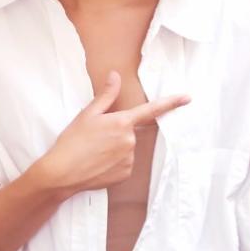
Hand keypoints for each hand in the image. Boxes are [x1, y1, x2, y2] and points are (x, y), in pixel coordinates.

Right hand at [36, 70, 188, 196]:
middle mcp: (130, 141)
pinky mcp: (126, 174)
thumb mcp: (87, 115)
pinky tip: (97, 164)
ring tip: (93, 153)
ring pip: (126, 149)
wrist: (61, 173)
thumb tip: (115, 76)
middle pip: (130, 132)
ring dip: (114, 149)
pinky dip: (113, 163)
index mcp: (122, 122)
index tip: (187, 98)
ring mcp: (129, 159)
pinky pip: (124, 164)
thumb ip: (106, 95)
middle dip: (115, 133)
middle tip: (95, 139)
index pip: (151, 110)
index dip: (171, 103)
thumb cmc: (72, 141)